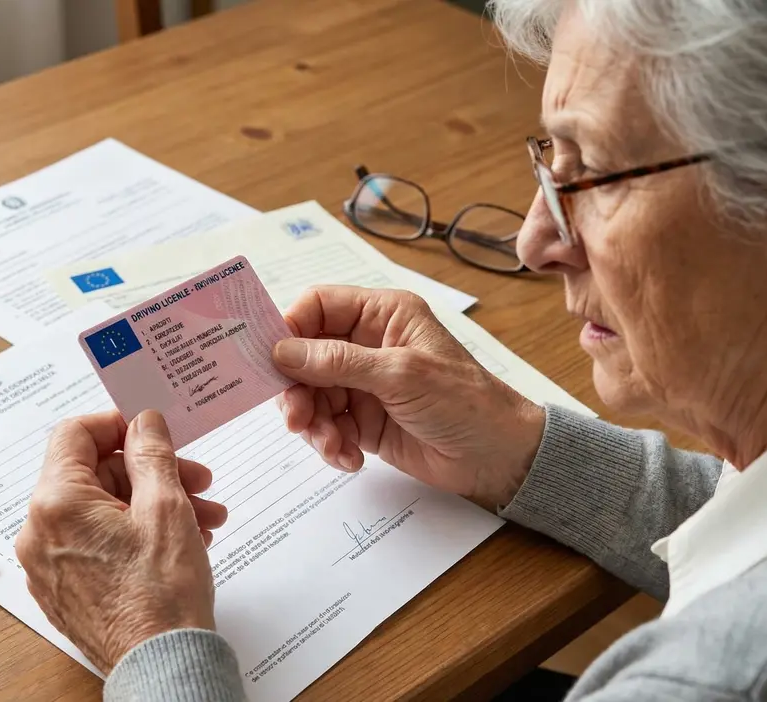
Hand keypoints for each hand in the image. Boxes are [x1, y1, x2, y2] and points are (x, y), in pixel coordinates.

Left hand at [15, 410, 226, 673]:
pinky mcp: (66, 590)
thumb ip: (152, 452)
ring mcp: (49, 565)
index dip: (118, 424)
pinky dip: (135, 534)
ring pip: (102, 512)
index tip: (152, 430)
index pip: (75, 434)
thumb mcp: (165, 506)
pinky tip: (180, 542)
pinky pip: (97, 543)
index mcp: (56, 503)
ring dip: (153, 504)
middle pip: (94, 476)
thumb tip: (143, 421)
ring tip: (203, 518)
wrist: (162, 665)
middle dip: (152, 472)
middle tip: (197, 480)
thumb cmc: (161, 594)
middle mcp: (40, 533)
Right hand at [272, 286, 545, 504]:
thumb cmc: (464, 401)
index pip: (318, 307)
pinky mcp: (363, 420)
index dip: (289, 328)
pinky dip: (331, 444)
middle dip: (297, 389)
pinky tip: (349, 458)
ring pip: (311, 396)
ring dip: (314, 424)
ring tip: (334, 445)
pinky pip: (327, 426)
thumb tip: (282, 350)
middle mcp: (367, 343)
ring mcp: (363, 383)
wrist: (496, 457)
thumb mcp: (400, 374)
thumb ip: (338, 361)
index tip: (270, 360)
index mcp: (382, 314)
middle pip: (304, 356)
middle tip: (296, 418)